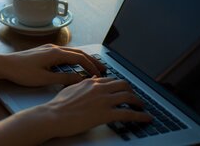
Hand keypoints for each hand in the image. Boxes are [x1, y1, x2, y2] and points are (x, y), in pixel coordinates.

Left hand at [0, 44, 106, 86]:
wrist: (4, 64)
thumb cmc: (22, 72)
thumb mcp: (44, 79)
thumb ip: (64, 79)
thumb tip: (80, 79)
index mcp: (56, 53)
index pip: (80, 58)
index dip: (91, 66)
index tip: (99, 75)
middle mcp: (54, 48)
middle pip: (78, 53)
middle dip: (91, 60)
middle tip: (103, 68)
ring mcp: (48, 48)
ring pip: (71, 52)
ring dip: (83, 59)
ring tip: (91, 67)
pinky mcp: (43, 51)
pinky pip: (63, 53)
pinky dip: (73, 58)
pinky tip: (74, 65)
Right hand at [35, 77, 151, 138]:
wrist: (54, 116)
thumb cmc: (58, 105)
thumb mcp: (70, 89)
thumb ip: (83, 84)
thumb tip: (91, 80)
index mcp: (91, 82)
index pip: (111, 80)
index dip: (120, 85)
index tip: (123, 90)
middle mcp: (99, 88)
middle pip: (123, 85)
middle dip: (132, 91)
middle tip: (135, 98)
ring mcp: (104, 100)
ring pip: (129, 97)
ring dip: (139, 102)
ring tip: (142, 107)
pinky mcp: (106, 114)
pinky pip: (129, 113)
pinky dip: (140, 116)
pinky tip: (146, 119)